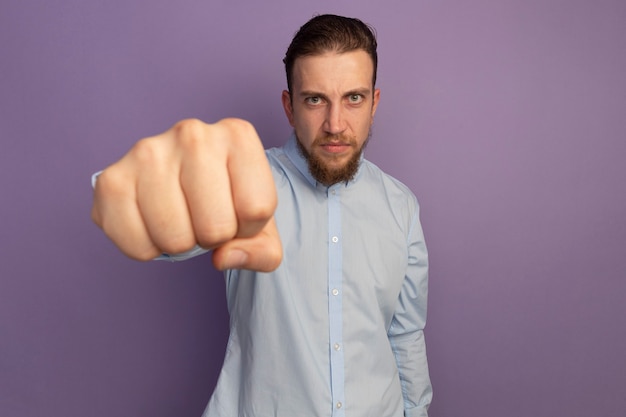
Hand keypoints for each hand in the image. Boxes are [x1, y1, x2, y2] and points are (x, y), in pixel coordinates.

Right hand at [91, 118, 281, 271]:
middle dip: (213, 237)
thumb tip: (224, 258)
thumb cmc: (227, 200)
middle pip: (216, 227)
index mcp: (238, 136)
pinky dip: (147, 249)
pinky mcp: (112, 178)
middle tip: (204, 216)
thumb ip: (262, 252)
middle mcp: (193, 134)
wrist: (183, 181)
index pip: (257, 209)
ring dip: (180, 243)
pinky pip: (136, 245)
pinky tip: (152, 223)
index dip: (249, 227)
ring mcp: (148, 151)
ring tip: (180, 217)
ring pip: (176, 238)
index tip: (238, 212)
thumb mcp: (260, 226)